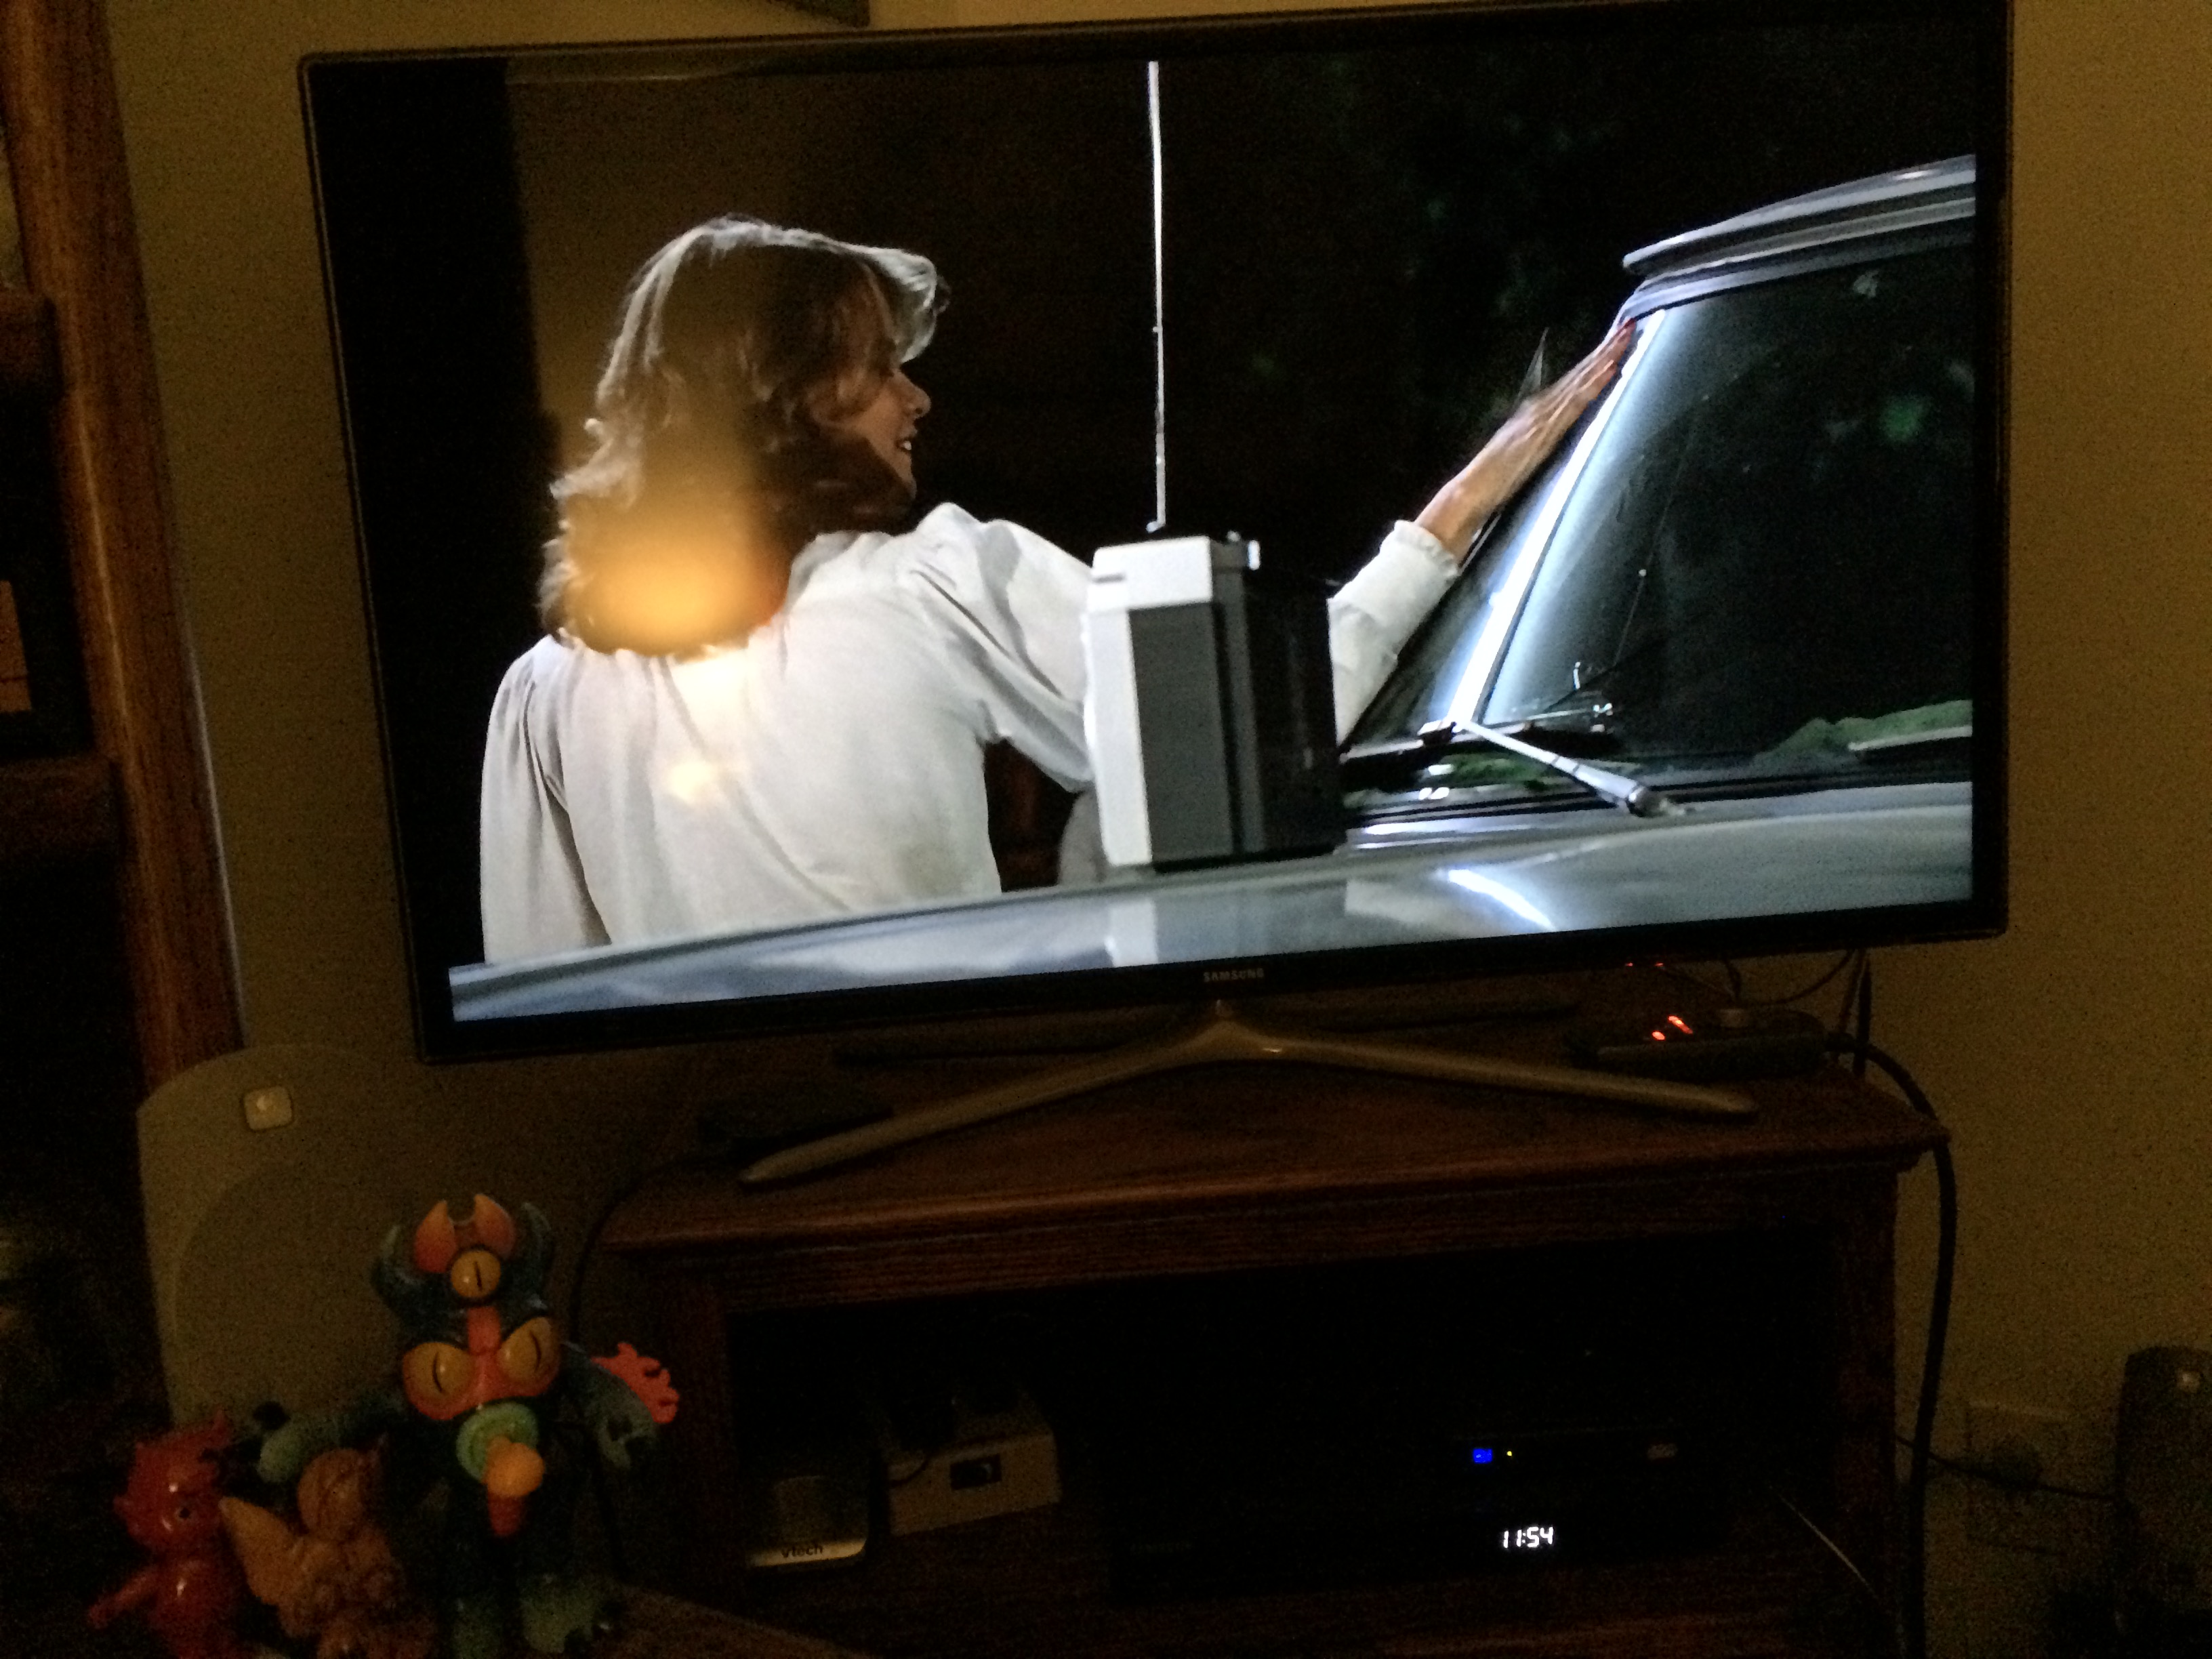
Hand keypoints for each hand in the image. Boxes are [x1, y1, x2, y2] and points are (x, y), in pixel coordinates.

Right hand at [1416, 322, 1633, 561]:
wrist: (1470, 490)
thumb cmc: (1491, 479)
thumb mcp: (1518, 451)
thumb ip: (1535, 437)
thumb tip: (1550, 432)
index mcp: (1534, 412)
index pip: (1570, 381)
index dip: (1592, 361)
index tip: (1613, 342)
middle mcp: (1539, 408)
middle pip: (1578, 375)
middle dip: (1604, 350)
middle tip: (1628, 326)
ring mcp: (1543, 418)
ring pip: (1580, 383)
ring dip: (1604, 359)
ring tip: (1625, 337)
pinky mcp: (1546, 433)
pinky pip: (1576, 405)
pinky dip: (1594, 386)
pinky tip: (1610, 371)